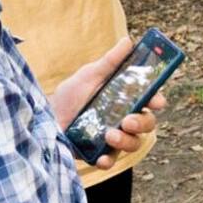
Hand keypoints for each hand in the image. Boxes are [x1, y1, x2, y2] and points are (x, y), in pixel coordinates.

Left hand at [50, 37, 167, 168]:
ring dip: (126, 141)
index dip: (157, 101)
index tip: (156, 101)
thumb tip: (128, 41)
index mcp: (127, 100)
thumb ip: (110, 62)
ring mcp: (114, 139)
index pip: (150, 102)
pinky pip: (111, 161)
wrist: (45, 117)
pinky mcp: (100, 154)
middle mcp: (124, 120)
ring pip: (134, 144)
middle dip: (142, 123)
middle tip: (127, 120)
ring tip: (109, 135)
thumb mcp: (90, 75)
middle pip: (147, 125)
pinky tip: (102, 158)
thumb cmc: (71, 96)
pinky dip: (108, 161)